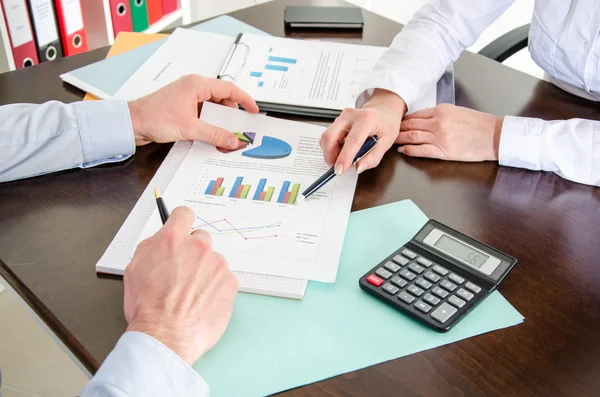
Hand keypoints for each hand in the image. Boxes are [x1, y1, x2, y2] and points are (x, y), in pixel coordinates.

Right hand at [123, 206, 237, 364]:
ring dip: (204, 272)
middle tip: (183, 273)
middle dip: (193, 251)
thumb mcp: (134, 269)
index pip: (183, 214)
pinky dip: (215, 288)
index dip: (181, 222)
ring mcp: (217, 264)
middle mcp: (198, 247)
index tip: (182, 229)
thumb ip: (151, 247)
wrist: (166, 337)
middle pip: (201, 238)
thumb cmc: (147, 307)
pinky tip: (202, 303)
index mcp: (172, 240)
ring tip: (190, 295)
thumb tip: (160, 240)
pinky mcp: (230, 282)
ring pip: (212, 261)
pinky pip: (223, 279)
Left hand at [128, 74, 258, 149]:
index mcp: (197, 84)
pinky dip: (209, 124)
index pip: (229, 89)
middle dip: (231, 115)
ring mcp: (187, 98)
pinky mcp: (182, 108)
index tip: (254, 111)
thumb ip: (215, 134)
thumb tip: (233, 140)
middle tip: (239, 128)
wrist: (132, 123)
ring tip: (224, 134)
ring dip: (219, 121)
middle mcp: (193, 88)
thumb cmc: (154, 117)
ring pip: (212, 108)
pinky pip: (202, 114)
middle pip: (222, 99)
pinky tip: (211, 135)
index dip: (244, 100)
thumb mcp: (190, 128)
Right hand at [320, 89, 405, 174]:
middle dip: (329, 156)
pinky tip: (341, 150)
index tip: (339, 170)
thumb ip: (373, 158)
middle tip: (337, 167)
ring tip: (342, 158)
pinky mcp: (337, 120)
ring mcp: (342, 116)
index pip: (352, 141)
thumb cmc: (386, 124)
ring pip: (326, 137)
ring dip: (330, 152)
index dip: (344, 157)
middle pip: (330, 137)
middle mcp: (351, 115)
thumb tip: (358, 168)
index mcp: (366, 120)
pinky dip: (331, 147)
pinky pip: (328, 136)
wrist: (384, 110)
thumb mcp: (386, 143)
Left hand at [397, 104, 502, 160]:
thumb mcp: (458, 112)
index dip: (404, 120)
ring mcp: (440, 136)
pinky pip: (421, 150)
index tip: (397, 123)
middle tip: (389, 132)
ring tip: (392, 141)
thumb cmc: (480, 125)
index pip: (416, 115)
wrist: (495, 136)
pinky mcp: (443, 150)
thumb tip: (426, 118)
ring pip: (413, 136)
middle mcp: (438, 122)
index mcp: (442, 110)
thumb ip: (441, 114)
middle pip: (410, 125)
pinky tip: (403, 150)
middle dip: (398, 129)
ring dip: (400, 139)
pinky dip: (410, 150)